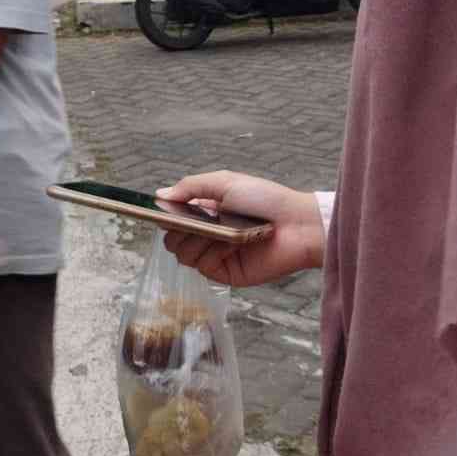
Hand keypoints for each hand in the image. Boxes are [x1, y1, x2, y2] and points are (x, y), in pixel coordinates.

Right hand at [155, 170, 325, 287]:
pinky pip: (204, 267)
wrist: (296, 224)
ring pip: (183, 255)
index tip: (162, 214)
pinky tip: (230, 243)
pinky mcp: (227, 273)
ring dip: (197, 241)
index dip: (165, 217)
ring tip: (219, 232)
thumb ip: (190, 187)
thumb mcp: (224, 182)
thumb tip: (159, 195)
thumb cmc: (264, 198)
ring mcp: (216, 255)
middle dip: (177, 231)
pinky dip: (213, 253)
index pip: (172, 218)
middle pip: (172, 240)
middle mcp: (208, 234)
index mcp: (206, 212)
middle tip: (193, 223)